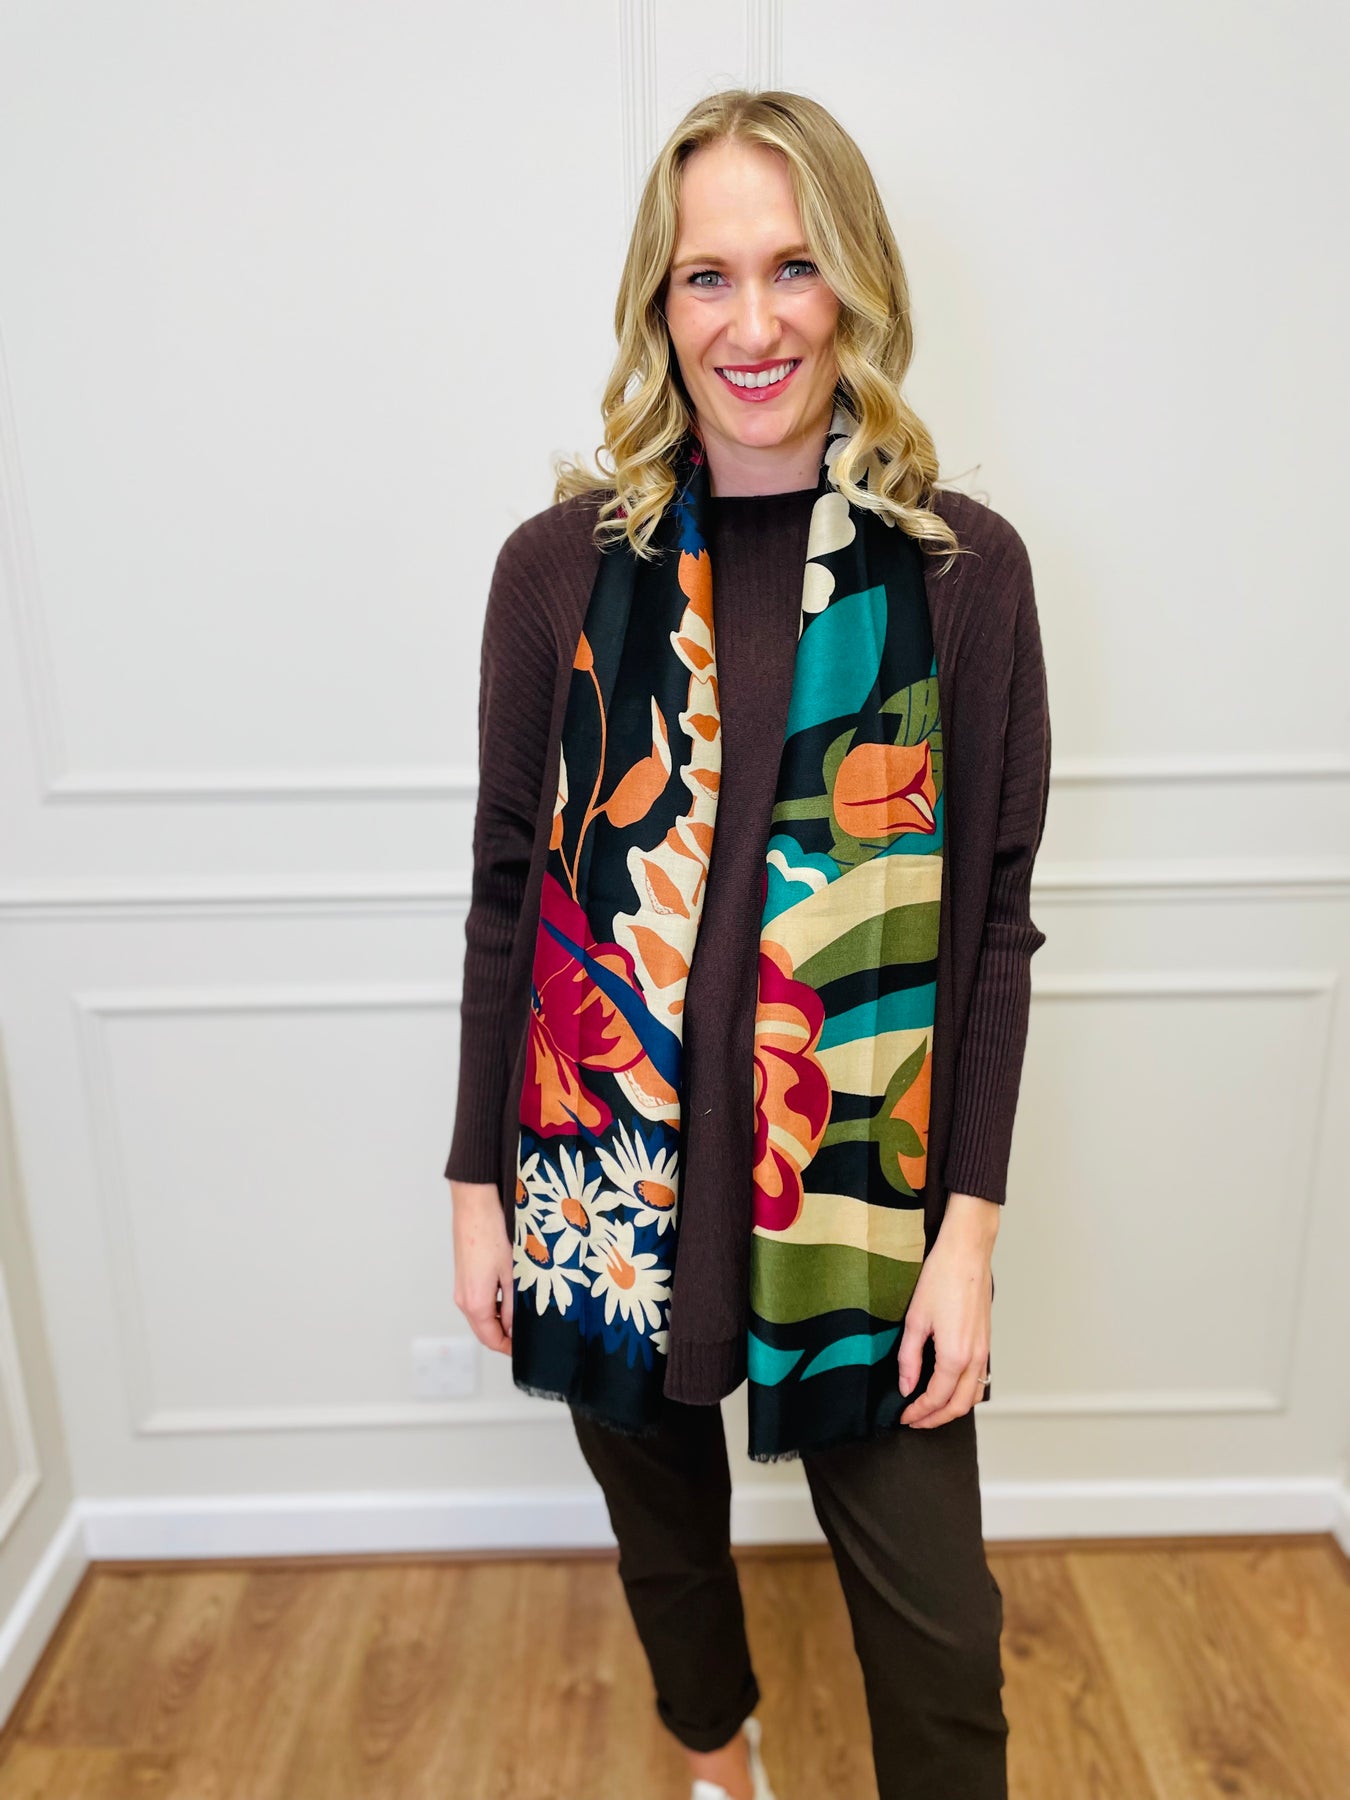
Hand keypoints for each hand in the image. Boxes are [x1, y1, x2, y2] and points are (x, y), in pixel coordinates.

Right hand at [450, 1180, 513, 1353]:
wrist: (474, 1204)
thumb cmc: (493, 1233)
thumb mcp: (512, 1272)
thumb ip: (514, 1305)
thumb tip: (515, 1329)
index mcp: (475, 1303)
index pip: (491, 1339)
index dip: (509, 1348)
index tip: (527, 1348)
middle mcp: (463, 1299)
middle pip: (484, 1330)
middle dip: (505, 1336)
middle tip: (528, 1333)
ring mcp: (461, 1287)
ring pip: (481, 1315)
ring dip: (499, 1319)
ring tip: (524, 1312)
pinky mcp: (463, 1276)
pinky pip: (478, 1301)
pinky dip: (493, 1305)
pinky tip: (510, 1293)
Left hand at [897, 1191, 997, 1426]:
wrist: (967, 1253)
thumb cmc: (942, 1279)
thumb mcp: (915, 1319)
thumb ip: (909, 1358)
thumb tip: (906, 1386)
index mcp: (955, 1356)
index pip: (936, 1399)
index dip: (918, 1413)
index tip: (904, 1416)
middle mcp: (975, 1358)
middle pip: (959, 1406)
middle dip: (936, 1419)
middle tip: (915, 1421)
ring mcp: (985, 1350)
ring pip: (973, 1395)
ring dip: (953, 1408)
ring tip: (930, 1409)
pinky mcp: (986, 1341)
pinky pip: (980, 1378)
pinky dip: (965, 1392)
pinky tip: (948, 1386)